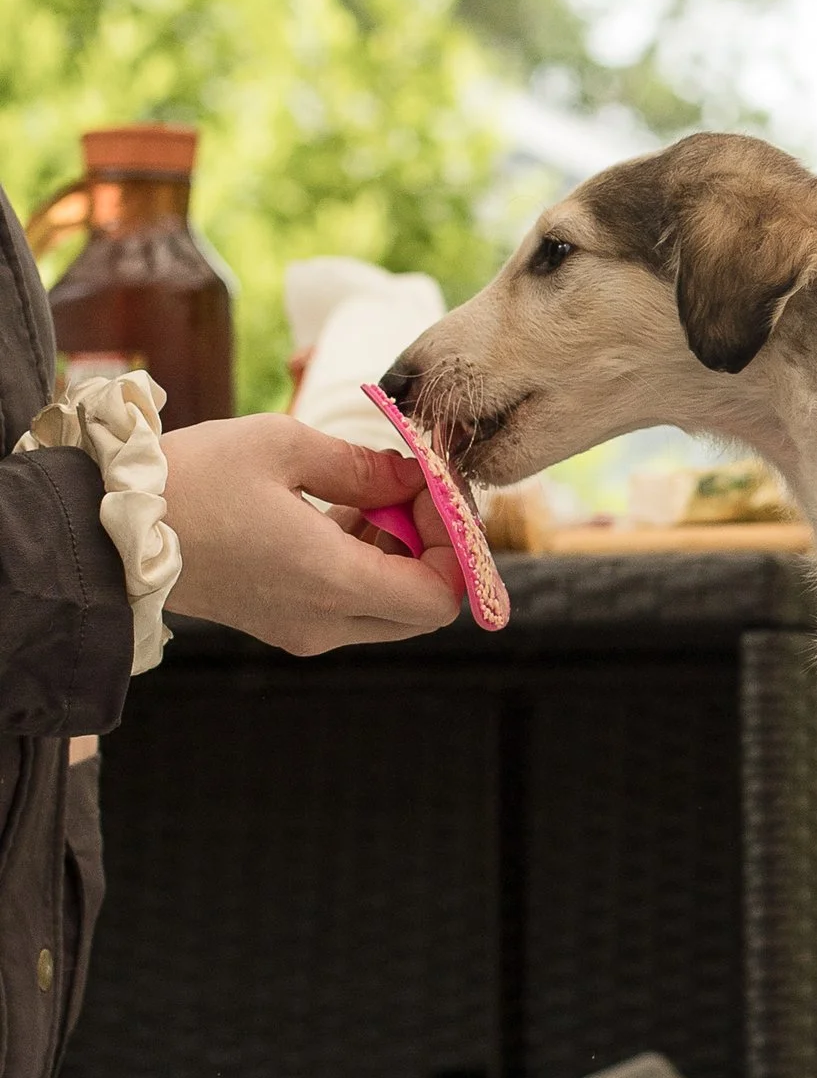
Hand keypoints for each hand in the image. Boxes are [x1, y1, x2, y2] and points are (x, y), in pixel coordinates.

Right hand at [162, 416, 463, 654]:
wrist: (101, 533)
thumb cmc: (187, 482)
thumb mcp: (282, 446)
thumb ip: (363, 465)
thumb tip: (414, 475)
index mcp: (332, 583)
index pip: (440, 596)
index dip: (454, 546)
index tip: (432, 492)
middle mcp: (324, 623)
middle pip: (422, 607)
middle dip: (432, 549)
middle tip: (409, 492)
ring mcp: (302, 631)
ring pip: (389, 608)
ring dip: (398, 554)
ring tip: (368, 493)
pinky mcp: (283, 624)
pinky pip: (351, 605)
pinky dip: (364, 564)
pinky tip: (338, 513)